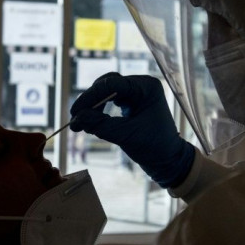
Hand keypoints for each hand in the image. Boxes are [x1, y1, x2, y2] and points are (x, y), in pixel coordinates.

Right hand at [70, 73, 194, 187]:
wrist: (169, 160)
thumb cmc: (155, 148)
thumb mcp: (125, 136)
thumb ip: (100, 125)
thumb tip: (76, 119)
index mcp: (147, 88)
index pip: (112, 84)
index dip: (91, 97)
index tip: (76, 112)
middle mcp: (142, 85)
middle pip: (108, 84)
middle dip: (91, 100)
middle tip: (76, 117)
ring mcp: (137, 93)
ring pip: (107, 91)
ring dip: (93, 105)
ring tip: (81, 122)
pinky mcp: (132, 102)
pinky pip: (110, 100)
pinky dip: (99, 110)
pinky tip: (91, 121)